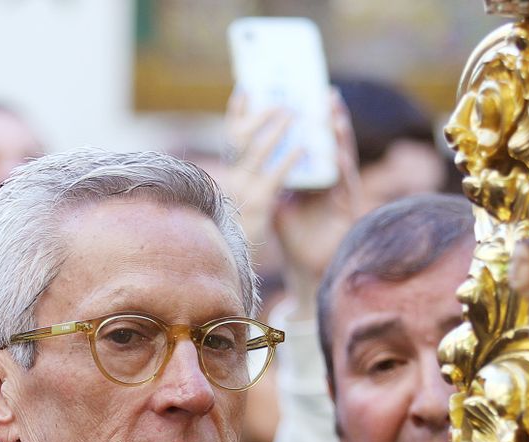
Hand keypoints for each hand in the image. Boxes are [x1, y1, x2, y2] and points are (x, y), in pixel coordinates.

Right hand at [220, 90, 297, 254]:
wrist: (233, 265)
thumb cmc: (239, 235)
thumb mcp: (239, 202)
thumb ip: (246, 180)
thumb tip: (257, 159)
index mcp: (227, 176)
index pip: (230, 139)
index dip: (236, 113)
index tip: (245, 89)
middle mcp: (229, 180)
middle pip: (239, 138)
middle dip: (258, 115)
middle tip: (280, 100)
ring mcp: (241, 192)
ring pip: (256, 151)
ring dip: (274, 130)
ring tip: (292, 113)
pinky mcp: (257, 206)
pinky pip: (273, 176)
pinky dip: (287, 160)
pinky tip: (302, 149)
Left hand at [272, 91, 363, 310]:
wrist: (305, 266)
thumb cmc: (293, 233)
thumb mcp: (278, 198)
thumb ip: (271, 177)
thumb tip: (246, 155)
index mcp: (313, 174)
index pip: (314, 140)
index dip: (313, 118)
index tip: (308, 93)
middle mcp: (329, 178)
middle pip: (330, 143)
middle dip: (329, 117)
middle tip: (326, 92)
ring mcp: (339, 192)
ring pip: (341, 158)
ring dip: (340, 136)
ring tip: (335, 114)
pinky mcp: (345, 208)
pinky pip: (343, 184)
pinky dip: (341, 167)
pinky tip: (337, 151)